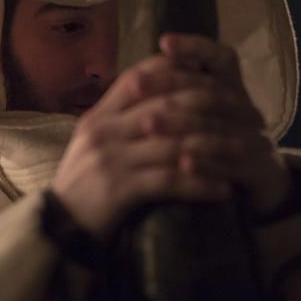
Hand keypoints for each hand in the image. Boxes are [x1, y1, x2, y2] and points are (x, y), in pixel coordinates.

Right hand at [52, 33, 291, 240]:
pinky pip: (170, 181)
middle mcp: (102, 131)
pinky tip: (223, 190)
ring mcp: (110, 160)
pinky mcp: (118, 190)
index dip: (179, 72)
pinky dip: (200, 184)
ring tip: (241, 151)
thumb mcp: (94, 142)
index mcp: (98, 115)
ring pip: (174, 143)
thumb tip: (158, 93)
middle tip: (242, 114)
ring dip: (214, 146)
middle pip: (166, 105)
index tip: (213, 78)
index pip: (140, 77)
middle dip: (210, 107)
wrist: (58, 228)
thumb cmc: (84, 184)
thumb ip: (121, 118)